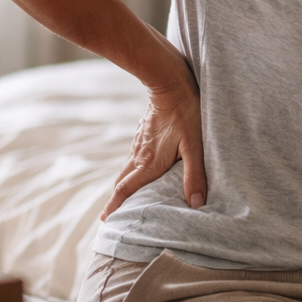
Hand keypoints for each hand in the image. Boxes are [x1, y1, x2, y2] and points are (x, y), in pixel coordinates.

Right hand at [102, 65, 206, 220]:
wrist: (169, 81)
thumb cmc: (185, 113)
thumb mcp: (195, 145)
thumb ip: (195, 175)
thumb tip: (196, 203)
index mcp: (148, 163)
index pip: (126, 189)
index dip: (116, 206)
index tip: (105, 220)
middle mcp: (139, 155)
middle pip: (122, 181)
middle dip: (116, 199)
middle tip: (112, 214)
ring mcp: (139, 143)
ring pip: (127, 168)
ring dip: (124, 184)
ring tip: (126, 196)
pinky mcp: (143, 133)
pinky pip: (133, 156)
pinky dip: (132, 169)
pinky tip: (140, 168)